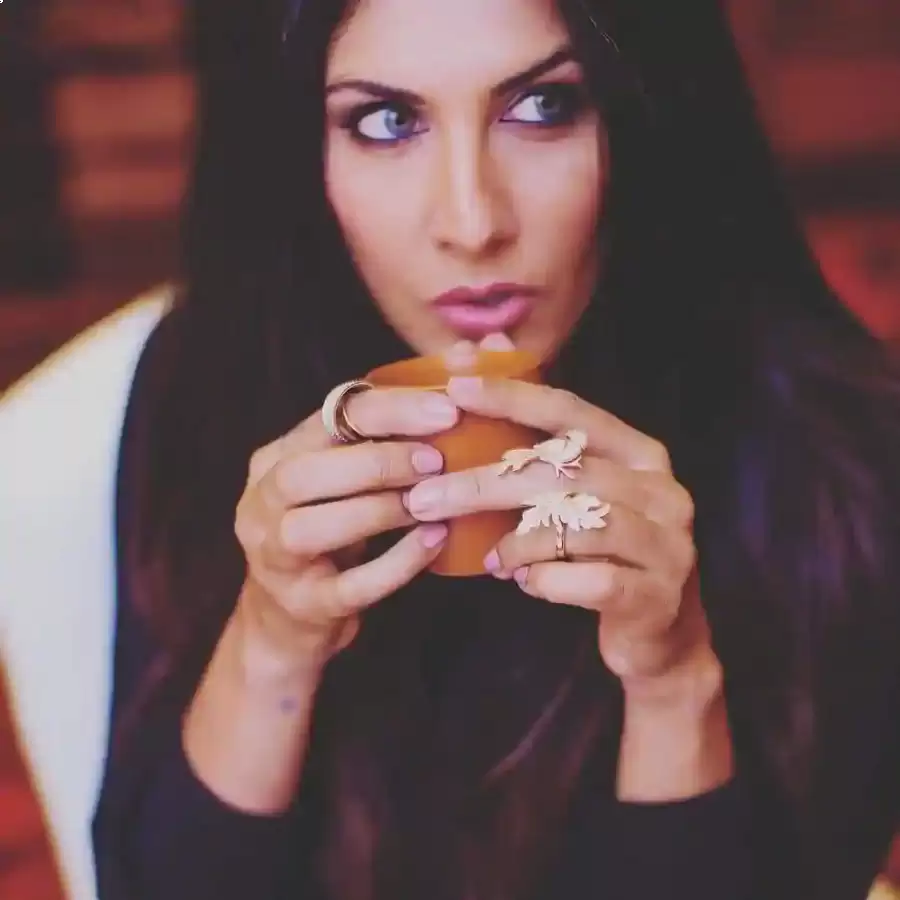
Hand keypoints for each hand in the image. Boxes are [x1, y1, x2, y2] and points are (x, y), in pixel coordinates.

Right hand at [234, 387, 457, 668]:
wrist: (289, 618)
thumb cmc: (332, 532)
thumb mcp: (342, 478)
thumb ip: (382, 434)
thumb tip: (458, 373)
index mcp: (275, 458)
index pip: (326, 418)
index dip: (387, 411)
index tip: (445, 411)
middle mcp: (260, 502)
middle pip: (304, 472)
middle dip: (376, 461)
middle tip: (435, 460)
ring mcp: (274, 558)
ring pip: (313, 527)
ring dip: (381, 509)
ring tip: (433, 502)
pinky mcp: (302, 605)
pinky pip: (349, 585)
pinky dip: (396, 563)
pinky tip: (434, 541)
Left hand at [405, 376, 713, 690]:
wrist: (658, 634)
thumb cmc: (604, 551)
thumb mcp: (576, 493)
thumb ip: (537, 434)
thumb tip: (488, 349)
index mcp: (641, 453)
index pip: (570, 412)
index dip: (512, 397)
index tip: (453, 388)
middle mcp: (662, 490)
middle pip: (565, 471)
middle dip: (485, 483)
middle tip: (425, 497)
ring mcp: (667, 544)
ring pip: (579, 525)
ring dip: (519, 540)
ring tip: (489, 556)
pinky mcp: (657, 595)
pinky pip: (592, 580)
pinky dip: (546, 580)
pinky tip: (524, 582)